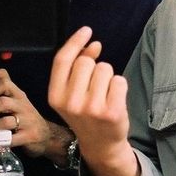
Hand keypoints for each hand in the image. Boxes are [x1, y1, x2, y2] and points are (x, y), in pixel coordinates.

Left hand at [0, 67, 55, 158]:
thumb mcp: (17, 98)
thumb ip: (3, 84)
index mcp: (18, 95)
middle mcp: (23, 105)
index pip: (5, 84)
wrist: (46, 135)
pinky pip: (10, 139)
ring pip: (5, 122)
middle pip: (2, 103)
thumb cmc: (26, 117)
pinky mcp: (29, 136)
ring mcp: (27, 121)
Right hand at [48, 26, 130, 166]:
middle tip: (95, 85)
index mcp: (55, 96)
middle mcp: (70, 102)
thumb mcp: (72, 93)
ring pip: (104, 69)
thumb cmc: (86, 114)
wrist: (101, 144)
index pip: (62, 60)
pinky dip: (120, 85)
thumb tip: (93, 44)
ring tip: (104, 94)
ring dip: (108, 77)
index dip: (75, 41)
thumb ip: (77, 68)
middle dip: (94, 65)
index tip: (86, 31)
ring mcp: (91, 108)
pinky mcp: (111, 111)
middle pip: (86, 62)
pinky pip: (119, 80)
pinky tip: (115, 99)